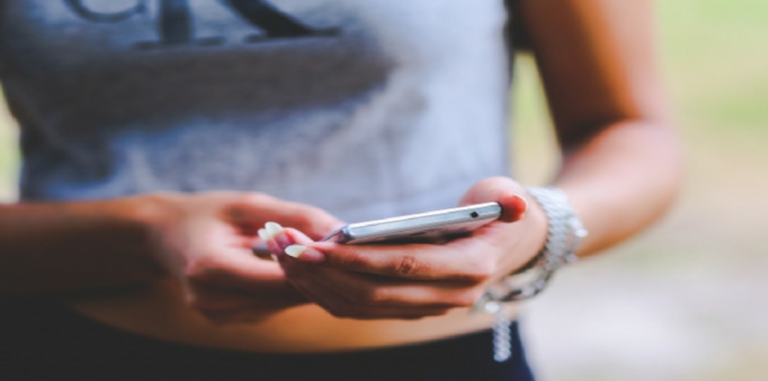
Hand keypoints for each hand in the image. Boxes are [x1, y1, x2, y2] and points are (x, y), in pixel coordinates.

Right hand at [143, 192, 342, 324]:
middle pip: (284, 295)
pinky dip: (288, 287)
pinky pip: (272, 306)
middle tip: (344, 249)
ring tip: (323, 253)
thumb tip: (343, 230)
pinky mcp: (227, 320)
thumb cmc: (207, 213)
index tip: (343, 246)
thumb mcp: (248, 204)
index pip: (279, 278)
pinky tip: (297, 267)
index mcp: (210, 268)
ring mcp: (218, 315)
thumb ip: (296, 217)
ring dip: (306, 282)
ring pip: (282, 304)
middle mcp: (211, 300)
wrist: (163, 234)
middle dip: (317, 273)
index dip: (315, 264)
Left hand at [266, 177, 546, 319]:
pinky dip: (324, 290)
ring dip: (315, 283)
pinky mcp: (406, 309)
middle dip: (322, 272)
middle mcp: (447, 298)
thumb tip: (512, 204)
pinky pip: (358, 308)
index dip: (358, 260)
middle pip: (372, 295)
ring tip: (279, 252)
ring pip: (359, 307)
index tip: (315, 246)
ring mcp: (425, 309)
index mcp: (469, 270)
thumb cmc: (501, 213)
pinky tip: (297, 267)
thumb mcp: (509, 196)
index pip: (404, 267)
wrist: (510, 246)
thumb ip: (508, 199)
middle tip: (283, 246)